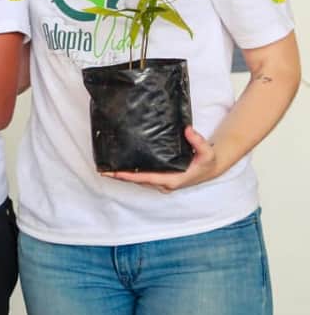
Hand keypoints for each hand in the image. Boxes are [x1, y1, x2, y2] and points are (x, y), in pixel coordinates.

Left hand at [102, 126, 218, 191]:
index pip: (145, 178)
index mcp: (172, 180)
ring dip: (124, 175)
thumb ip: (198, 141)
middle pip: (138, 181)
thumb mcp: (207, 152)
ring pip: (139, 180)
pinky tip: (121, 167)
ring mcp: (162, 182)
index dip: (129, 176)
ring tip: (107, 169)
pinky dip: (132, 173)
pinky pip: (144, 176)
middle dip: (121, 176)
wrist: (211, 167)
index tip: (114, 173)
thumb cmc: (207, 162)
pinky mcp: (162, 178)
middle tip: (103, 169)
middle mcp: (164, 183)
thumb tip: (187, 130)